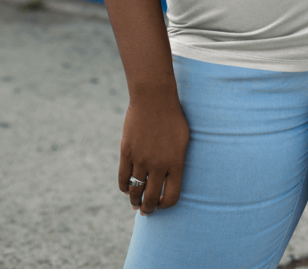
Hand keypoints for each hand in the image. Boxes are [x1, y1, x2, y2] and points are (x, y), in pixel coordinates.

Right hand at [118, 91, 189, 213]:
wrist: (154, 97)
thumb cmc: (172, 117)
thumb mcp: (183, 139)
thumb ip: (178, 161)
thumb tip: (171, 180)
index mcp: (176, 162)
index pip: (171, 197)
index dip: (166, 205)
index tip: (162, 205)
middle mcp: (158, 164)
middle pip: (151, 198)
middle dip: (148, 209)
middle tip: (146, 211)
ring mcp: (141, 158)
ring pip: (135, 190)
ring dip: (135, 201)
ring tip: (135, 203)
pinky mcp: (126, 152)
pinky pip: (123, 178)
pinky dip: (124, 187)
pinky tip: (127, 189)